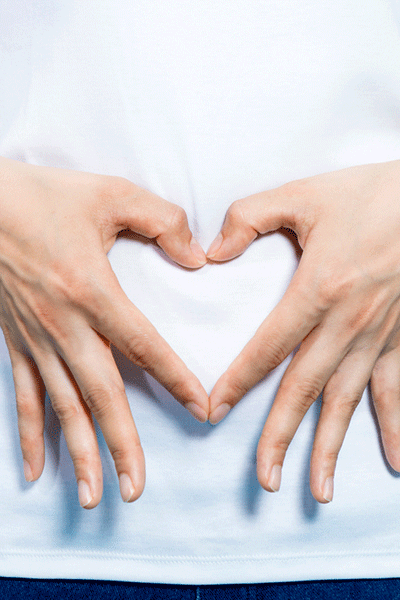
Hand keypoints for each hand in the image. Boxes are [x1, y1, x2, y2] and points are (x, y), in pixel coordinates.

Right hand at [0, 157, 207, 507]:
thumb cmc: (43, 196)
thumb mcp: (111, 194)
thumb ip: (162, 221)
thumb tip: (197, 257)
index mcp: (92, 290)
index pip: (144, 346)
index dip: (176, 379)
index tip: (202, 409)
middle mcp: (63, 325)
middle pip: (100, 395)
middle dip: (121, 444)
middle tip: (136, 488)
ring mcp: (34, 338)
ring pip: (61, 407)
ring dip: (78, 453)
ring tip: (93, 496)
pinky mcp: (13, 341)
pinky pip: (21, 396)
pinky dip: (30, 435)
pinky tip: (35, 471)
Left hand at [207, 160, 399, 502]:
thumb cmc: (369, 194)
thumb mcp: (303, 194)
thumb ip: (248, 217)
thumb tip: (210, 252)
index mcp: (318, 289)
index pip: (267, 348)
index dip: (238, 382)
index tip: (213, 412)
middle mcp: (348, 323)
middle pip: (305, 389)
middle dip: (280, 436)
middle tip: (264, 479)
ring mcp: (381, 336)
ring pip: (348, 401)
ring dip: (331, 447)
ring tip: (317, 490)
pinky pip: (399, 391)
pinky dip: (397, 428)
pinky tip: (397, 464)